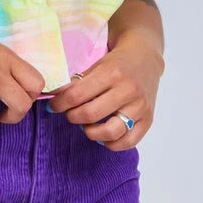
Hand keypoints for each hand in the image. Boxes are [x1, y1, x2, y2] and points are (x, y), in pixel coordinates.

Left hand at [47, 30, 164, 149]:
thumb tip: (55, 97)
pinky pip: (128, 141)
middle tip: (69, 114)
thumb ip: (77, 82)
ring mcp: (140, 107)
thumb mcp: (96, 65)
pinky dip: (111, 143)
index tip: (54, 106)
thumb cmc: (117, 62)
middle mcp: (128, 90)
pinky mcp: (148, 119)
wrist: (145, 58)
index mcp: (112, 73)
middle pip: (91, 114)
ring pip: (110, 132)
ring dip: (91, 132)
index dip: (59, 104)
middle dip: (72, 117)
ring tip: (86, 125)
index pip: (77, 95)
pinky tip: (103, 135)